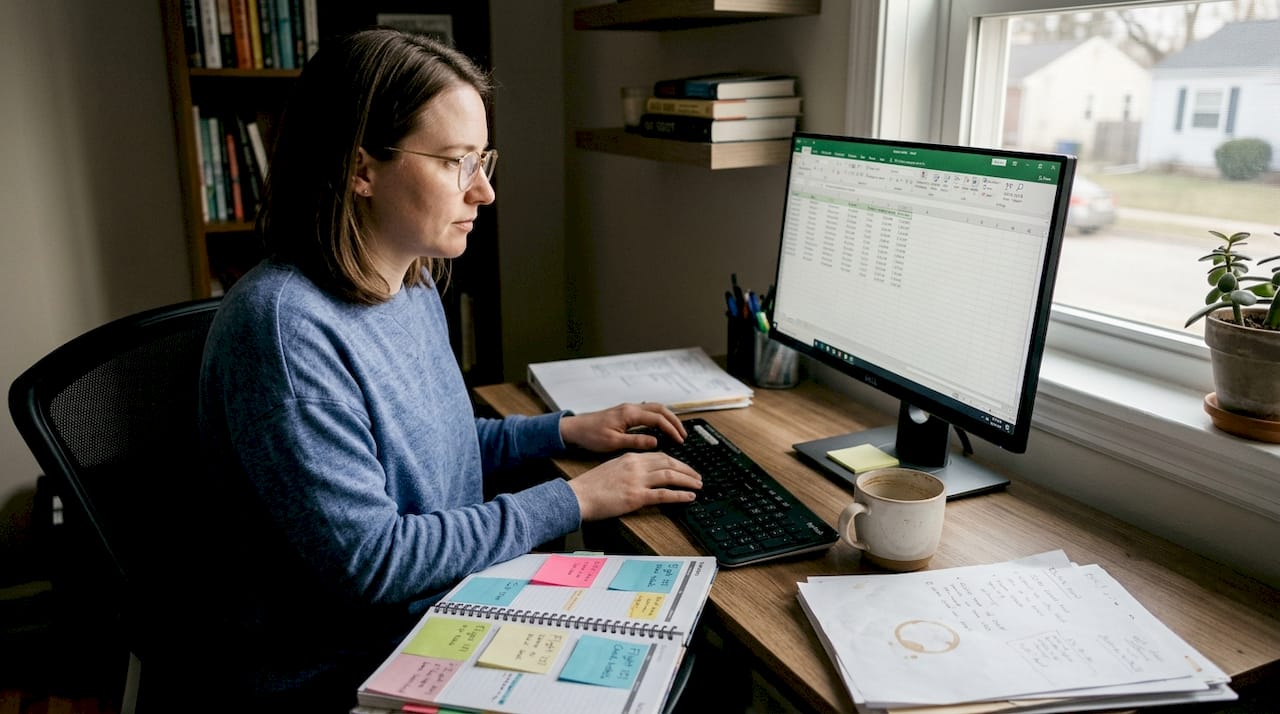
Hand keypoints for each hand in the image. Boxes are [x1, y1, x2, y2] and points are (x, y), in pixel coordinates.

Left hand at [559, 402, 686, 452]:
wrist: (575, 429)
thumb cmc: (591, 435)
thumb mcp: (613, 443)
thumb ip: (636, 441)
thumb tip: (655, 442)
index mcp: (629, 414)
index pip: (658, 419)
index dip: (671, 429)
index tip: (680, 440)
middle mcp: (630, 408)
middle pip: (661, 409)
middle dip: (674, 421)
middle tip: (683, 434)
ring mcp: (628, 409)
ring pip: (655, 408)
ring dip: (667, 418)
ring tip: (676, 431)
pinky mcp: (625, 413)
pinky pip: (647, 411)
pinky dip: (658, 418)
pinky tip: (660, 428)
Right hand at [568, 452, 701, 520]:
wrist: (578, 495)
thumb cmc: (590, 486)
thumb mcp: (611, 468)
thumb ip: (628, 468)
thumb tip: (642, 473)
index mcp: (630, 457)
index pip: (660, 455)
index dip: (675, 461)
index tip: (684, 468)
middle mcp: (636, 466)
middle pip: (669, 462)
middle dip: (686, 469)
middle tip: (697, 476)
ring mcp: (637, 481)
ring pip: (670, 475)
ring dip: (688, 480)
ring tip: (698, 485)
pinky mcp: (636, 497)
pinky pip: (664, 494)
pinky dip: (680, 495)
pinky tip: (689, 496)